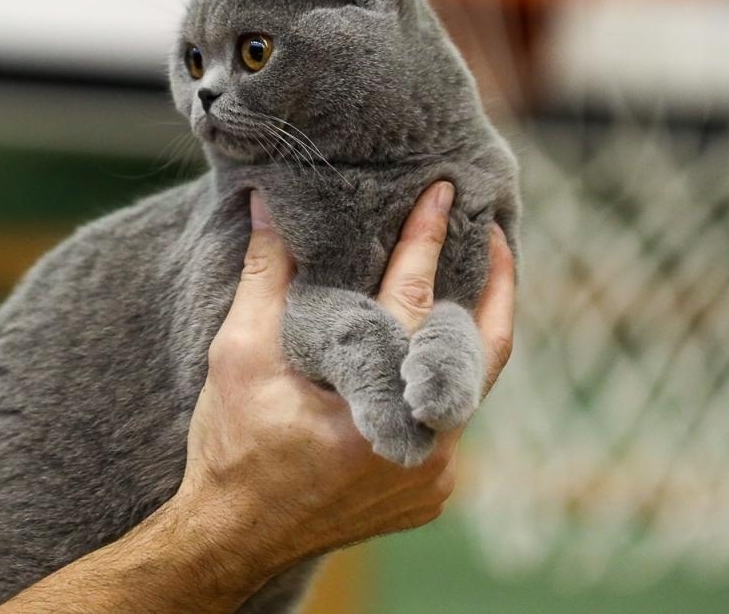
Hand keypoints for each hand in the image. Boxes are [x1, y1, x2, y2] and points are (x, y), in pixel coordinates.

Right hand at [167, 182, 516, 591]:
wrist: (235, 536)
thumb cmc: (232, 446)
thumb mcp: (240, 354)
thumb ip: (266, 276)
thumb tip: (269, 205)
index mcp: (376, 406)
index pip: (414, 301)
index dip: (428, 240)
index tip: (443, 193)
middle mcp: (422, 445)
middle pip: (482, 349)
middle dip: (496, 286)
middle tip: (496, 234)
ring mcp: (434, 474)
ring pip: (470, 387)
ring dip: (468, 333)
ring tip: (468, 281)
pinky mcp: (430, 490)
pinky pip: (452, 420)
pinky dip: (444, 378)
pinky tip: (430, 348)